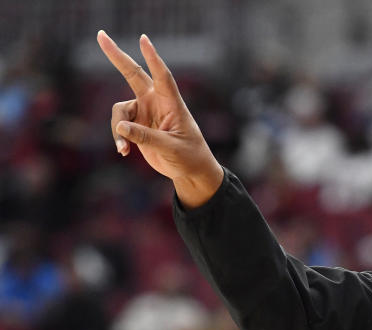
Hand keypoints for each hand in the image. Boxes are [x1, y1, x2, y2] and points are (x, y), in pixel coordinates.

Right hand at [97, 30, 223, 207]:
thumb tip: (121, 127)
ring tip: (124, 149)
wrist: (189, 170)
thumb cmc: (189, 156)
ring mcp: (145, 112)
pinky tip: (124, 152)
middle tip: (100, 35)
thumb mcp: (170, 148)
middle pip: (134, 74)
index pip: (162, 77)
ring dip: (118, 129)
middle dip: (117, 56)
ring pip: (120, 110)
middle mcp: (156, 102)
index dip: (153, 58)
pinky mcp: (137, 124)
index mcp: (172, 104)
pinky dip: (119, 138)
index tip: (144, 39)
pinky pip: (119, 125)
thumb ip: (146, 137)